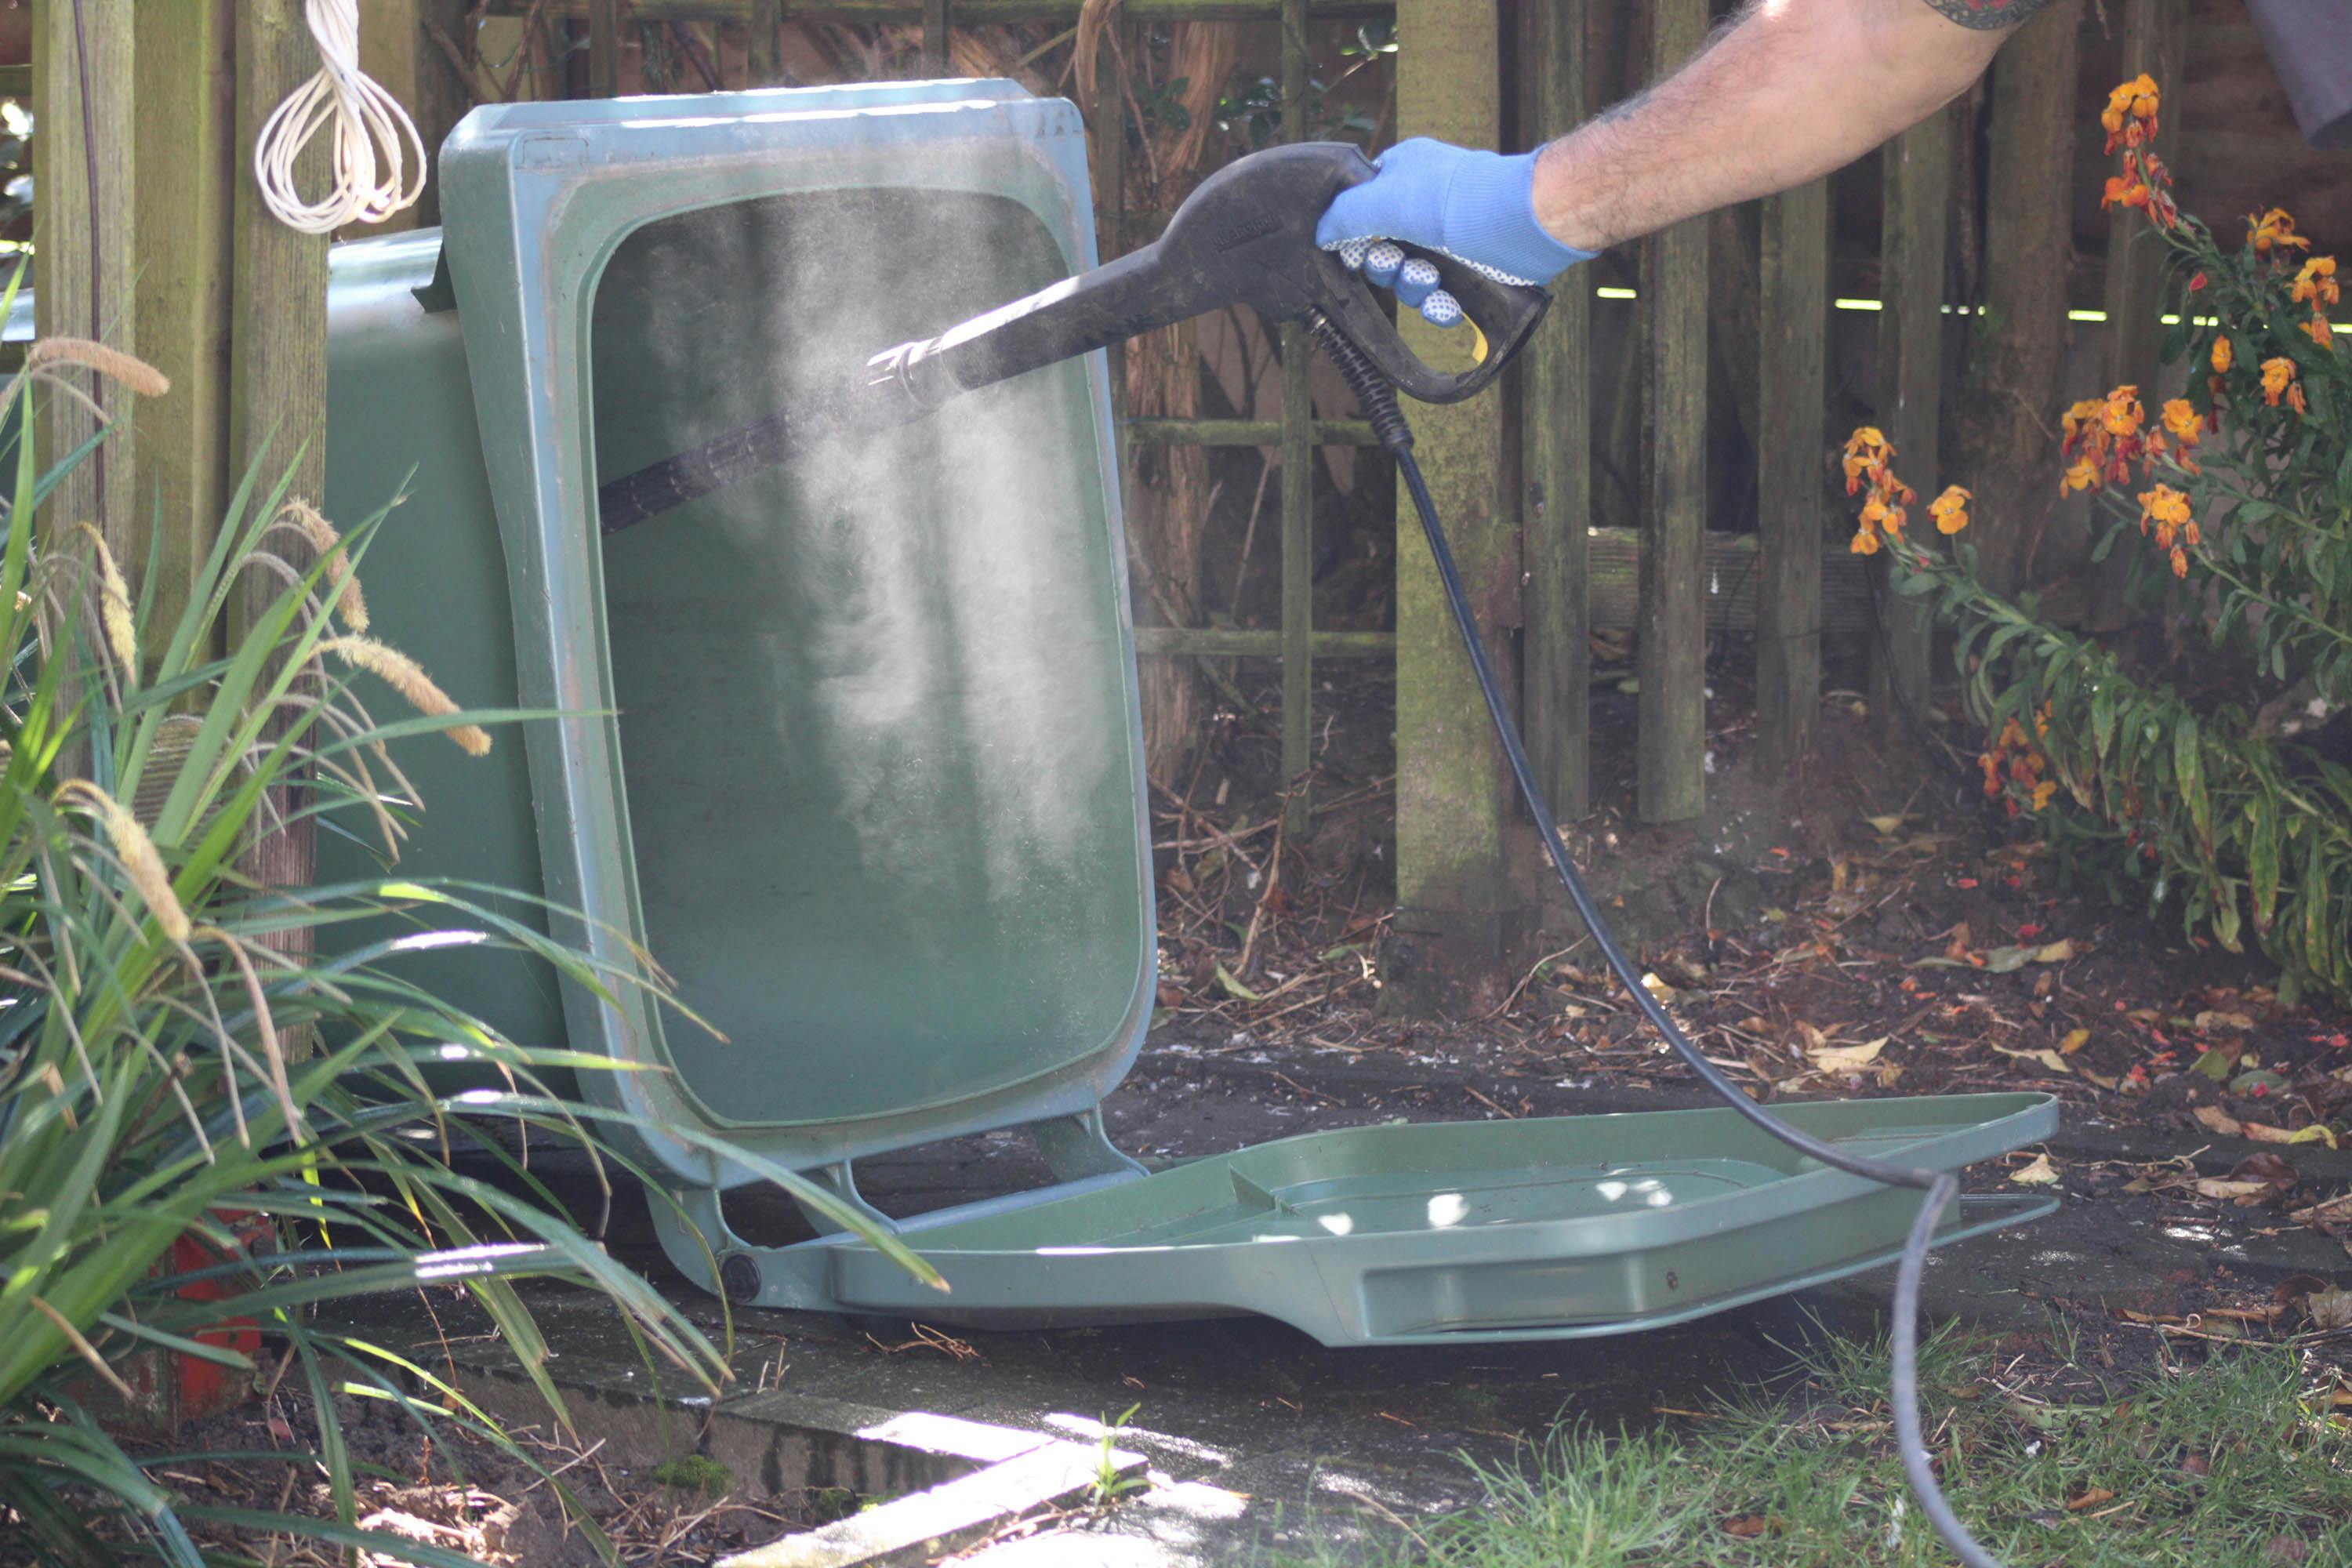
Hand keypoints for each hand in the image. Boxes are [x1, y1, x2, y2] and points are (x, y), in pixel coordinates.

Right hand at [1316, 139, 1593, 322]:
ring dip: (1413, 287)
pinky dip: (1438, 303)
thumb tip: (1319, 232)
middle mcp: (1422, 205)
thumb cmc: (1453, 199)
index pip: (1360, 207)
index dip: (1353, 234)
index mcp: (1400, 175)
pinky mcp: (1468, 267)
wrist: (1521, 223)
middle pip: (1381, 249)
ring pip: (1408, 276)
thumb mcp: (1380, 198)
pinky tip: (1447, 305)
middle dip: (1387, 267)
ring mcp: (1446, 237)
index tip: (1356, 251)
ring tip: (1431, 283)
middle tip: (1399, 266)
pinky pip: (1438, 294)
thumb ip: (1341, 216)